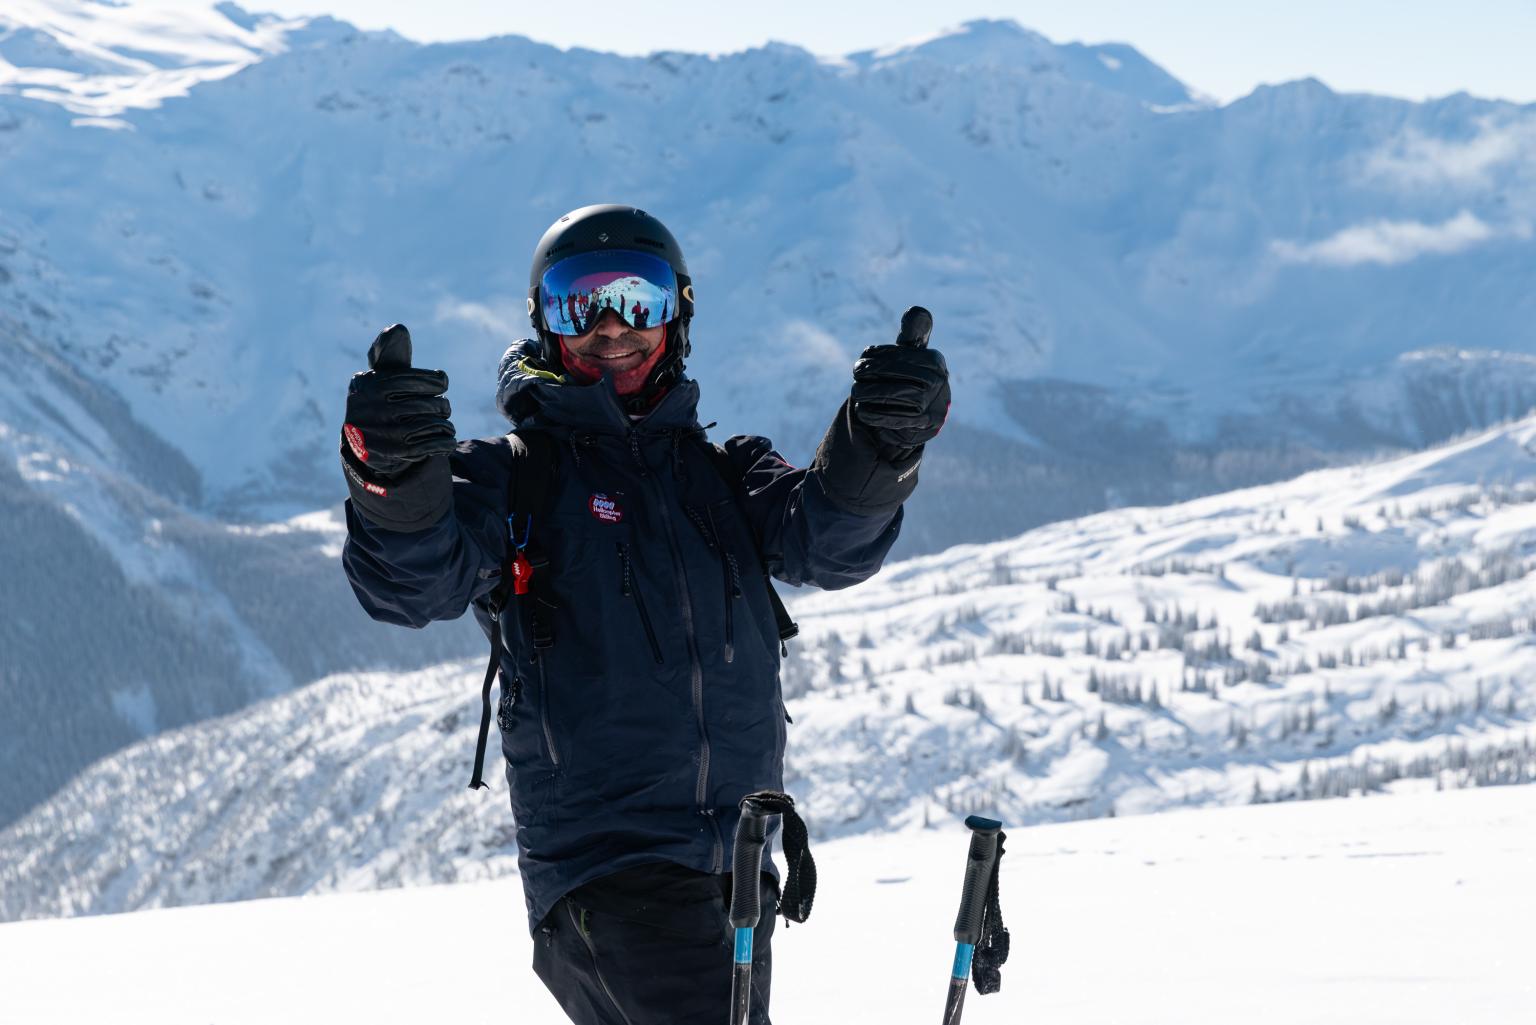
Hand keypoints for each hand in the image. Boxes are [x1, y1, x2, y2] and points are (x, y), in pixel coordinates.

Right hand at [342, 324, 455, 478]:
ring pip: (434, 424)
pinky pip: (435, 444)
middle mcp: (373, 408)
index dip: (437, 382)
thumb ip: (392, 353)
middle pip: (429, 404)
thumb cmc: (381, 400)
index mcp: (370, 384)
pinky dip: (446, 441)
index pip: (419, 380)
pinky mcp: (396, 454)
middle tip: (441, 408)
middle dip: (441, 405)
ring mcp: (384, 433)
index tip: (441, 383)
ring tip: (443, 423)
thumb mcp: (382, 375)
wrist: (365, 445)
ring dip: (445, 424)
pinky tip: (445, 438)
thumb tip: (397, 329)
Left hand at [851, 307, 948, 459]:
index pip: (901, 353)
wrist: (922, 417)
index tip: (864, 355)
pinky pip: (892, 417)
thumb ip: (912, 333)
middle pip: (895, 373)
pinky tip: (861, 409)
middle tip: (856, 371)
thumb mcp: (913, 354)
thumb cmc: (912, 378)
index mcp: (934, 360)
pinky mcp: (920, 426)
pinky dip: (873, 413)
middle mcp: (937, 381)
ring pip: (891, 395)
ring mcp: (931, 404)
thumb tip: (915, 309)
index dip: (879, 353)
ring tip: (856, 391)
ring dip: (869, 393)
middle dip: (871, 371)